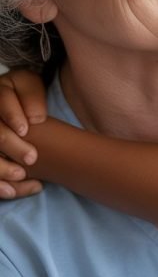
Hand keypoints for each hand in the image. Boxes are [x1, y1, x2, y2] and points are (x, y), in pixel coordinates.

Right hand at [0, 70, 45, 197]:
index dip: (11, 115)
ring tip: (22, 176)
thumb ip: (31, 96)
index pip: (1, 101)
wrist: (19, 105)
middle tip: (32, 158)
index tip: (26, 129)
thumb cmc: (24, 95)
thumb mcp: (29, 84)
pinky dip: (0, 186)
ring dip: (2, 170)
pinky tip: (12, 192)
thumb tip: (35, 118)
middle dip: (11, 147)